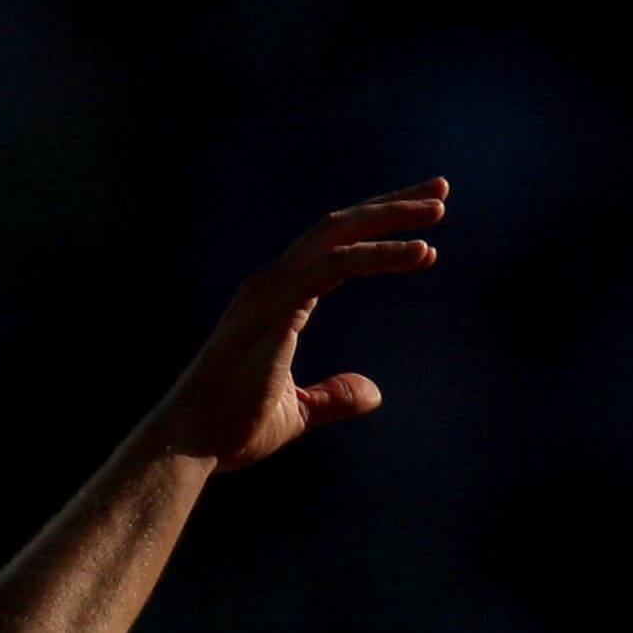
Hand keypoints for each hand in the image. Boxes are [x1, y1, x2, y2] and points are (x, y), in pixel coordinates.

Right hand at [143, 176, 446, 472]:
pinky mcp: (278, 303)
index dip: (378, 231)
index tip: (423, 228)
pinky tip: (420, 252)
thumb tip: (373, 393)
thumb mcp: (298, 412)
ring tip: (438, 208)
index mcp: (277, 300)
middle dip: (391, 206)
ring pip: (340, 233)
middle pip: (340, 226)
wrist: (192, 441)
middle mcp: (273, 283)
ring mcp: (272, 288)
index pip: (334, 249)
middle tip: (440, 191)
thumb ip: (334, 396)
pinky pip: (339, 264)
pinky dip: (380, 253)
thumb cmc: (232, 428)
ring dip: (392, 216)